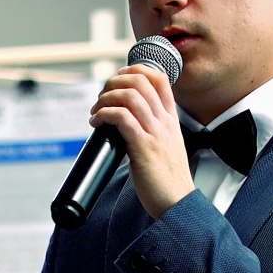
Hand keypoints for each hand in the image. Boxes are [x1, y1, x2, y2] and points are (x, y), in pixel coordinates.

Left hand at [90, 61, 194, 218]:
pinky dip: (104, 114)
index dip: (136, 70)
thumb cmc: (167, 180)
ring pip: (129, 96)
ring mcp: (155, 133)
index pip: (159, 79)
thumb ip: (153, 131)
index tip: (118, 79)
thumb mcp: (166, 146)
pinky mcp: (143, 147)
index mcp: (171, 119)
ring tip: (95, 111)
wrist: (177, 203)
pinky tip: (96, 123)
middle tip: (101, 96)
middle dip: (114, 82)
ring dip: (105, 98)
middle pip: (141, 81)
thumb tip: (126, 123)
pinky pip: (121, 118)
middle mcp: (165, 122)